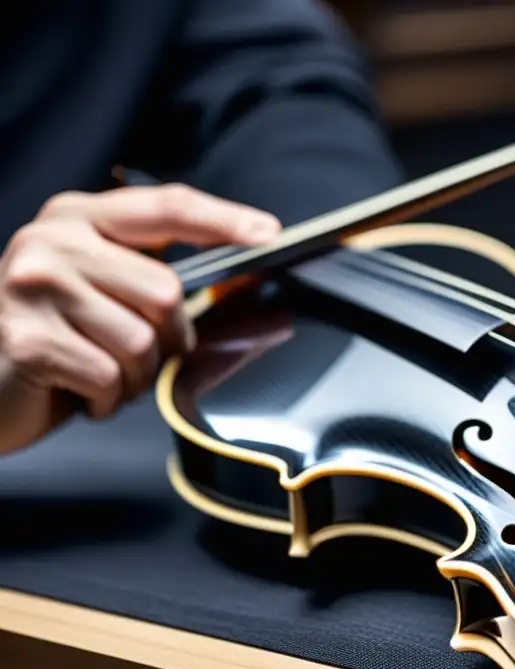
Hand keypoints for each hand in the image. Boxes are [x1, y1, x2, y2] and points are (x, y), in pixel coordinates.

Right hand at [0, 183, 280, 453]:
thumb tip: (255, 307)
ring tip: (98, 371)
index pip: (166, 207)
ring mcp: (33, 287)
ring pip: (142, 342)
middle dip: (168, 339)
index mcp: (78, 217)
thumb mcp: (106, 295)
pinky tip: (75, 390)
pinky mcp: (28, 339)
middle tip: (136, 355)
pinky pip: (109, 378)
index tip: (269, 234)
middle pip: (166, 291)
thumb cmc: (55, 338)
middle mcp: (52, 241)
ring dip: (134, 376)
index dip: (224, 219)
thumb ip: (164, 288)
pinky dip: (106, 399)